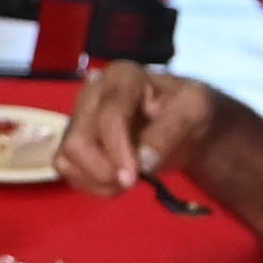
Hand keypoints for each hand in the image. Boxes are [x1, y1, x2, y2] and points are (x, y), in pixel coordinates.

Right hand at [58, 61, 228, 196]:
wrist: (182, 124)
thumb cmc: (187, 111)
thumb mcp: (194, 112)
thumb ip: (170, 132)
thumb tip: (143, 163)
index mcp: (123, 77)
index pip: (109, 116)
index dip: (118, 150)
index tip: (133, 179)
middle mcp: (92, 93)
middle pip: (78, 140)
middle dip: (103, 170)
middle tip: (133, 182)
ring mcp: (80, 118)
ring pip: (68, 157)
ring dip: (98, 180)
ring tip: (129, 180)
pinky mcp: (75, 142)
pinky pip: (69, 170)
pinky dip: (92, 185)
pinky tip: (116, 181)